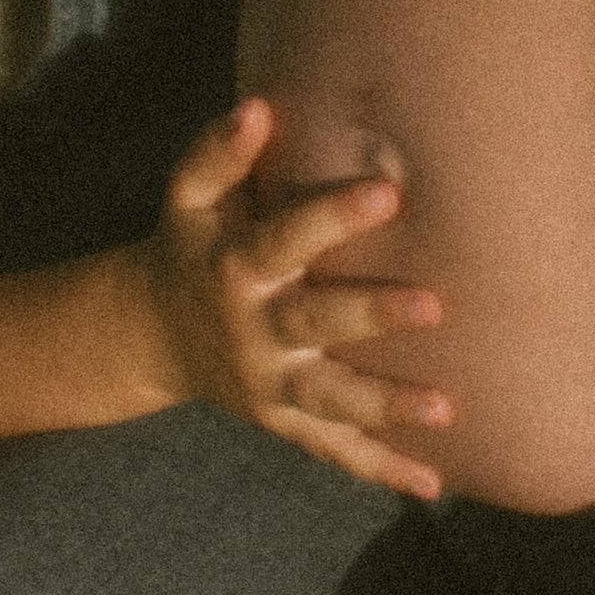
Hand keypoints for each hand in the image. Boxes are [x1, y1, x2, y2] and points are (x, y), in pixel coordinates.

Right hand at [152, 98, 452, 499]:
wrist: (149, 332)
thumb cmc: (191, 246)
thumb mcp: (186, 198)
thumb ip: (217, 154)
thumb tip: (258, 108)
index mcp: (238, 266)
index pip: (287, 237)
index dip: (332, 216)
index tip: (389, 190)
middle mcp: (256, 328)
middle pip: (316, 322)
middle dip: (372, 317)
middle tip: (435, 307)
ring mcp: (271, 383)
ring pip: (331, 399)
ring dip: (386, 407)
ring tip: (445, 411)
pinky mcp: (284, 420)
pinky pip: (333, 449)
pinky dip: (379, 469)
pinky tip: (433, 487)